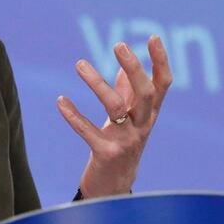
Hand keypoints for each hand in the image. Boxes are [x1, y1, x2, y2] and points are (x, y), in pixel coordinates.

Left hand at [56, 35, 171, 197]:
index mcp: (150, 113)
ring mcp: (126, 140)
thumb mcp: (129, 117)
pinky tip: (61, 101)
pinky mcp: (106, 153)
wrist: (114, 186)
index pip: (163, 83)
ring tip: (79, 64)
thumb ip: (129, 92)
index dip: (160, 61)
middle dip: (134, 68)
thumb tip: (126, 64)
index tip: (153, 37)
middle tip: (118, 44)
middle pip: (145, 93)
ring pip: (115, 107)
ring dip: (97, 83)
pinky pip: (88, 131)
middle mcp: (142, 125)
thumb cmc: (122, 144)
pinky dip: (73, 115)